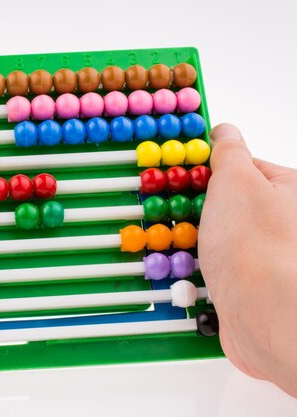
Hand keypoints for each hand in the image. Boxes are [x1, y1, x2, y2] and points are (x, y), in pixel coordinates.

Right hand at [199, 123, 296, 396]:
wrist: (264, 314)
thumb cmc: (256, 244)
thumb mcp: (236, 179)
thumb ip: (228, 152)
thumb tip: (224, 131)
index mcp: (291, 191)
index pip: (245, 168)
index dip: (210, 170)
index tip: (181, 174)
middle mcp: (285, 223)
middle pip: (228, 205)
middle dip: (199, 209)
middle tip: (179, 212)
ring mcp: (269, 257)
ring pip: (219, 238)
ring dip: (195, 241)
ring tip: (185, 245)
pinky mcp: (253, 287)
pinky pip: (217, 269)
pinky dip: (201, 269)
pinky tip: (194, 272)